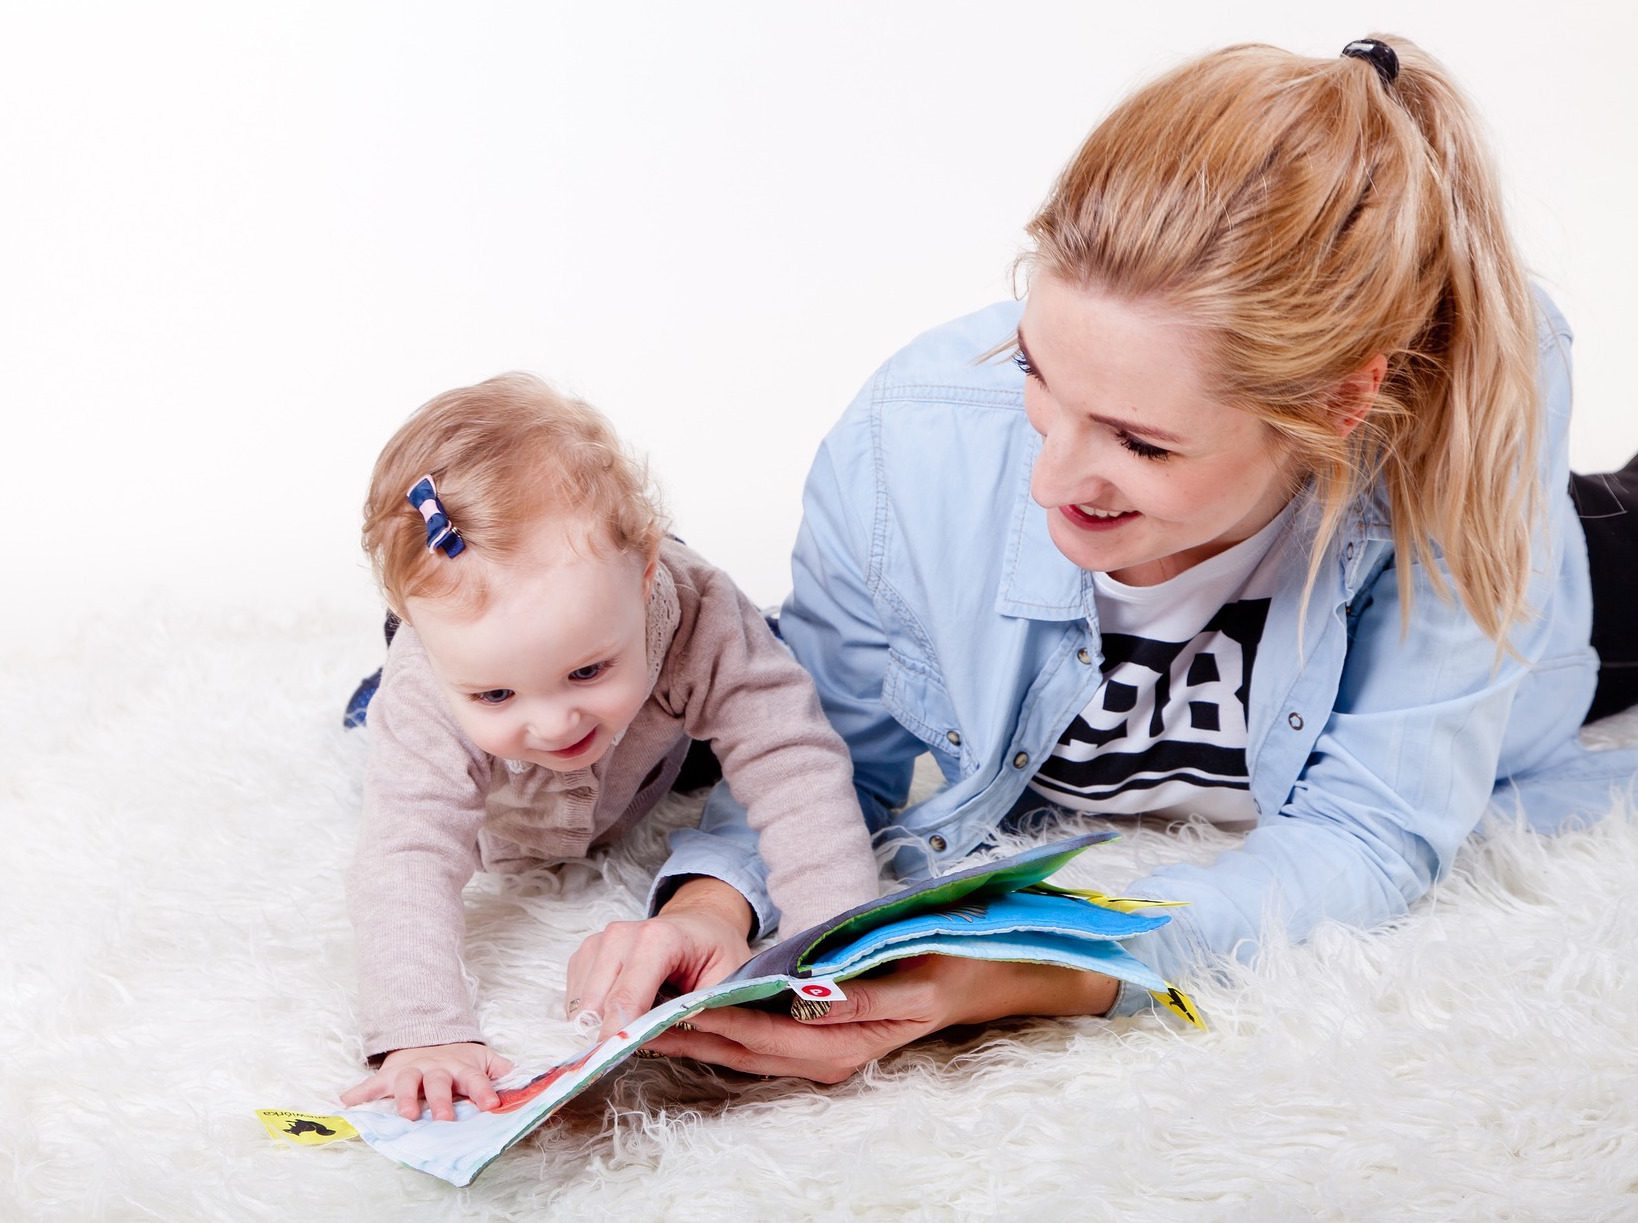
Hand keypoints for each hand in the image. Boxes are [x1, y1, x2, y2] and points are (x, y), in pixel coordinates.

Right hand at [340, 1042, 513, 1121]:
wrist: (426, 1037)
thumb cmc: (458, 1059)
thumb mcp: (483, 1059)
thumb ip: (501, 1071)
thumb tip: (526, 1080)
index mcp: (461, 1067)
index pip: (475, 1079)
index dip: (483, 1091)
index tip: (492, 1104)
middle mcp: (436, 1069)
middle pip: (439, 1083)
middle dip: (442, 1101)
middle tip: (445, 1119)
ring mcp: (411, 1071)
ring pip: (406, 1083)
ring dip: (404, 1099)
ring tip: (405, 1115)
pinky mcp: (389, 1074)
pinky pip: (371, 1084)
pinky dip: (358, 1093)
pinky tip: (346, 1102)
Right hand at [565, 876, 753, 1039]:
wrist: (701, 924)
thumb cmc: (716, 952)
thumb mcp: (724, 982)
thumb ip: (694, 1012)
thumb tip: (651, 1041)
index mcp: (659, 939)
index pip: (626, 998)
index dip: (619, 1035)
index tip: (619, 1061)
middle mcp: (621, 935)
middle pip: (597, 1005)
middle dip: (612, 1034)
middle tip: (639, 1044)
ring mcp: (599, 942)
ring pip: (581, 1006)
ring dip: (602, 1024)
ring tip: (638, 1019)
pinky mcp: (586, 953)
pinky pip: (576, 999)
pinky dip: (594, 1014)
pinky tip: (623, 1009)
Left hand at [640, 956, 1119, 1082]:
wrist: (979, 979)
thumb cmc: (943, 963)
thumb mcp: (906, 973)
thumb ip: (855, 990)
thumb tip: (806, 994)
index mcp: (849, 1043)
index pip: (767, 1034)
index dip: (719, 1023)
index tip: (674, 1008)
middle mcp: (830, 1058)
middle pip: (746, 1052)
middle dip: (691, 1037)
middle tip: (636, 1020)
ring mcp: (825, 1055)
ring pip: (748, 1053)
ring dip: (698, 1040)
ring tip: (643, 1022)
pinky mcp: (820, 1044)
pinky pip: (762, 1044)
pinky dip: (723, 1033)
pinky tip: (688, 1019)